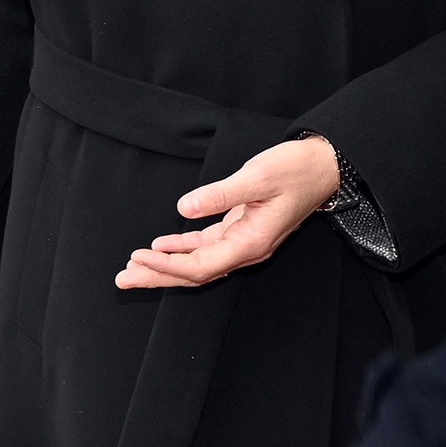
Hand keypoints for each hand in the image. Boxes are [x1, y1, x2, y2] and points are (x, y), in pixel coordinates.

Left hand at [118, 136, 342, 289]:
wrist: (323, 167)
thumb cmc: (294, 170)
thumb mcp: (257, 176)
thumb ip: (220, 193)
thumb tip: (185, 207)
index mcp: (251, 242)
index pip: (201, 266)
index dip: (167, 265)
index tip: (139, 256)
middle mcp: (246, 249)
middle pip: (195, 273)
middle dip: (157, 276)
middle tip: (123, 279)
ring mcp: (243, 242)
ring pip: (198, 263)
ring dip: (165, 265)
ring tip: (133, 267)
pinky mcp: (241, 230)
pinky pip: (206, 246)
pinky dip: (182, 248)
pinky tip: (161, 246)